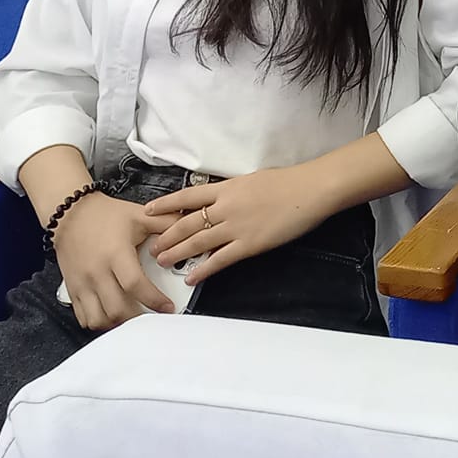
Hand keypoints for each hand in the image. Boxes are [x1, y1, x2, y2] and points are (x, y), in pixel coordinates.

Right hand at [51, 191, 178, 329]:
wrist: (70, 215)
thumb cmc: (104, 216)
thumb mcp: (139, 215)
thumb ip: (165, 223)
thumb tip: (189, 227)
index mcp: (115, 254)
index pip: (135, 285)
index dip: (154, 300)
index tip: (168, 306)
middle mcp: (96, 272)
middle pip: (117, 309)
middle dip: (139, 318)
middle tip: (153, 316)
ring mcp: (82, 283)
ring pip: (99, 318)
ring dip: (118, 324)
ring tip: (134, 317)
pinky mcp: (72, 289)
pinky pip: (84, 317)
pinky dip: (99, 322)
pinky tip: (112, 316)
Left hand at [145, 164, 337, 285]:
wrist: (309, 190)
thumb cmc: (288, 182)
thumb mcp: (253, 180)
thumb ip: (234, 191)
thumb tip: (222, 199)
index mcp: (227, 188)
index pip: (187, 196)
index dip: (165, 204)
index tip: (148, 210)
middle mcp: (225, 207)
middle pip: (187, 222)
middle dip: (167, 236)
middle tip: (152, 246)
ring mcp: (236, 227)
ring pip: (197, 241)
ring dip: (177, 253)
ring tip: (162, 261)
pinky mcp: (249, 244)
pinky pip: (220, 259)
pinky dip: (203, 269)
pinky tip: (191, 277)